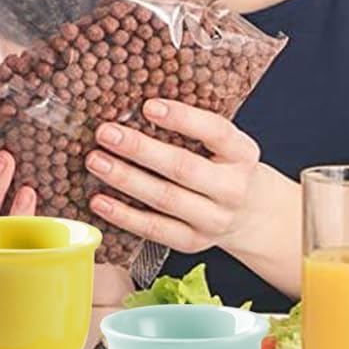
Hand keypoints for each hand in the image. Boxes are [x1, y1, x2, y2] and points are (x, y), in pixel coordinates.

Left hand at [85, 99, 261, 254]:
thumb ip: (190, 128)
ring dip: (126, 179)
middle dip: (140, 150)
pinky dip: (123, 216)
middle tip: (105, 133)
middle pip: (184, 168)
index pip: (216, 132)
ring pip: (165, 199)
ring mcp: (214, 220)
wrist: (252, 215)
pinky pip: (155, 229)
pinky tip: (98, 201)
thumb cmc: (223, 167)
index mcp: (242, 154)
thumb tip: (131, 109)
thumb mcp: (222, 144)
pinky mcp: (193, 242)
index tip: (148, 106)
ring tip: (96, 161)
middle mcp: (232, 188)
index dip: (183, 118)